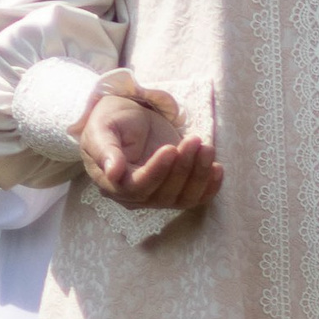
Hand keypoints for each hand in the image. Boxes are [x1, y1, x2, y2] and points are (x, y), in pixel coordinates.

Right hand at [80, 84, 219, 211]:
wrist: (127, 120)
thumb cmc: (111, 121)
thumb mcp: (101, 127)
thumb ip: (105, 149)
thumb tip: (113, 172)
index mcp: (111, 183)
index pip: (137, 186)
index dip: (156, 171)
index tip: (170, 148)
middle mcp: (134, 197)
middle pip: (163, 194)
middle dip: (183, 168)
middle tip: (194, 140)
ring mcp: (157, 197)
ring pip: (182, 198)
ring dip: (199, 175)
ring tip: (206, 147)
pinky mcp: (176, 191)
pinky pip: (196, 198)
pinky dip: (210, 187)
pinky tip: (217, 168)